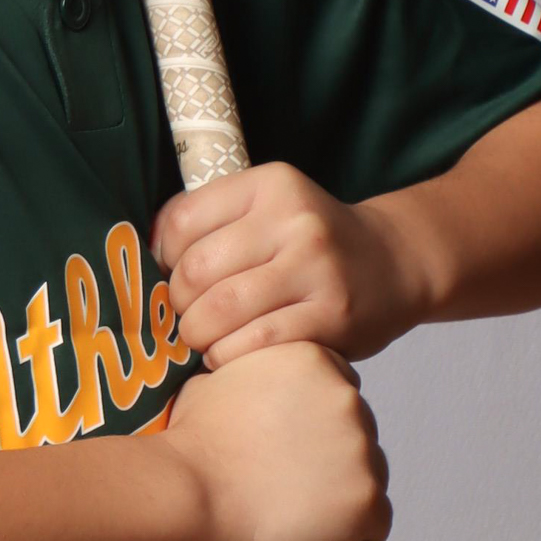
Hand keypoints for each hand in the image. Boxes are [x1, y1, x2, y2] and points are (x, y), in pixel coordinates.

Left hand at [152, 162, 431, 368]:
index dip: (161, 257)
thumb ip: (214, 220)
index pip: (181, 222)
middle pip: (195, 270)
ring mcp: (315, 269)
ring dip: (197, 334)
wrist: (396, 263)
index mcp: (271, 185)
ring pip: (220, 311)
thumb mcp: (271, 207)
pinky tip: (230, 352)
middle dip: (178, 303)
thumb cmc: (315, 242)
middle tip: (185, 315)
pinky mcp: (330, 316)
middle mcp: (294, 220)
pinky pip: (254, 343)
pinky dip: (228, 355)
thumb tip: (144, 256)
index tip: (169, 275)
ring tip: (203, 337)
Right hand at [161, 342, 390, 540]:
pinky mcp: (366, 500)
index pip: (338, 394)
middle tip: (291, 483)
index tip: (292, 447)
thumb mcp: (218, 378)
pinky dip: (354, 533)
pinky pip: (376, 521)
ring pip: (369, 477)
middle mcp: (348, 398)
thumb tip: (250, 386)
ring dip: (344, 493)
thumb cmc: (192, 442)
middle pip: (358, 434)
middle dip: (332, 456)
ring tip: (300, 513)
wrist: (186, 490)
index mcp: (316, 361)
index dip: (317, 424)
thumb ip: (252, 374)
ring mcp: (362, 450)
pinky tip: (322, 538)